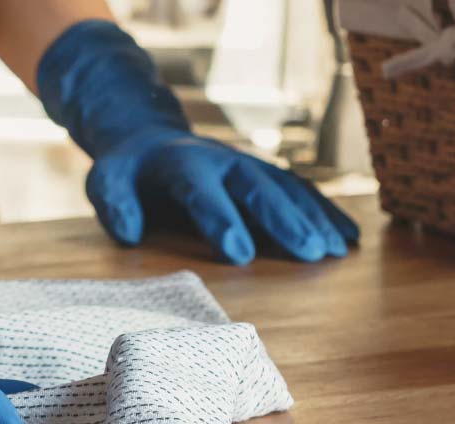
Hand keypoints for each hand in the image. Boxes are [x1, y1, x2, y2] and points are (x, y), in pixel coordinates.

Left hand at [37, 20, 358, 264]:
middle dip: (285, 220)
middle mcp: (222, 160)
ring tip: (335, 251)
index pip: (203, 192)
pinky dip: (324, 211)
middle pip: (257, 188)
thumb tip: (130, 232)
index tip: (240, 255)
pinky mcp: (263, 174)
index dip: (221, 221)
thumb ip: (115, 203)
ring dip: (313, 217)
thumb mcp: (106, 181)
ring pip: (286, 188)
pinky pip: (299, 190)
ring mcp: (247, 165)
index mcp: (181, 164)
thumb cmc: (127, 171)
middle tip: (311, 252)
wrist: (148, 137)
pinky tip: (348, 237)